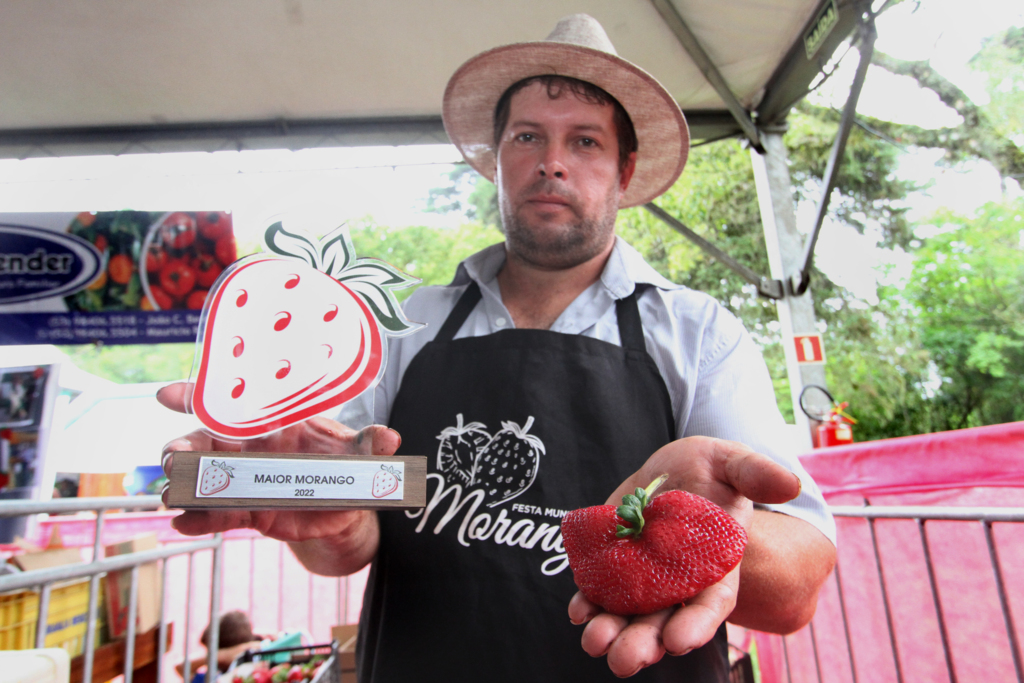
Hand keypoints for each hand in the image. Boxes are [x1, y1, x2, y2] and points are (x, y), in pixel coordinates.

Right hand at [157, 382, 400, 543]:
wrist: (344, 509)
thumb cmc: (344, 464)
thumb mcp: (357, 452)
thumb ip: (368, 443)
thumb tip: (390, 437)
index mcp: (269, 423)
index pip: (227, 403)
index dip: (195, 396)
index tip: (166, 394)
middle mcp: (247, 449)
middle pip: (201, 443)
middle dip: (180, 449)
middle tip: (173, 459)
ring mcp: (242, 481)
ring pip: (200, 479)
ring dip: (183, 485)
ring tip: (174, 494)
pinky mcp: (245, 513)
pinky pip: (215, 516)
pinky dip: (197, 521)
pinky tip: (184, 524)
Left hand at [567, 436, 799, 676]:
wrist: (673, 468)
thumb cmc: (712, 469)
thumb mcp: (733, 462)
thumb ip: (756, 473)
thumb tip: (790, 481)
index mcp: (717, 566)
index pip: (711, 603)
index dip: (696, 624)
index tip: (678, 641)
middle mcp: (680, 582)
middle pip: (664, 621)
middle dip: (644, 642)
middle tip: (623, 661)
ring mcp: (646, 578)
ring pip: (630, 615)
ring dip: (611, 632)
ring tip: (595, 643)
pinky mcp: (615, 565)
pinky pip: (600, 592)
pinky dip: (589, 604)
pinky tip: (579, 612)